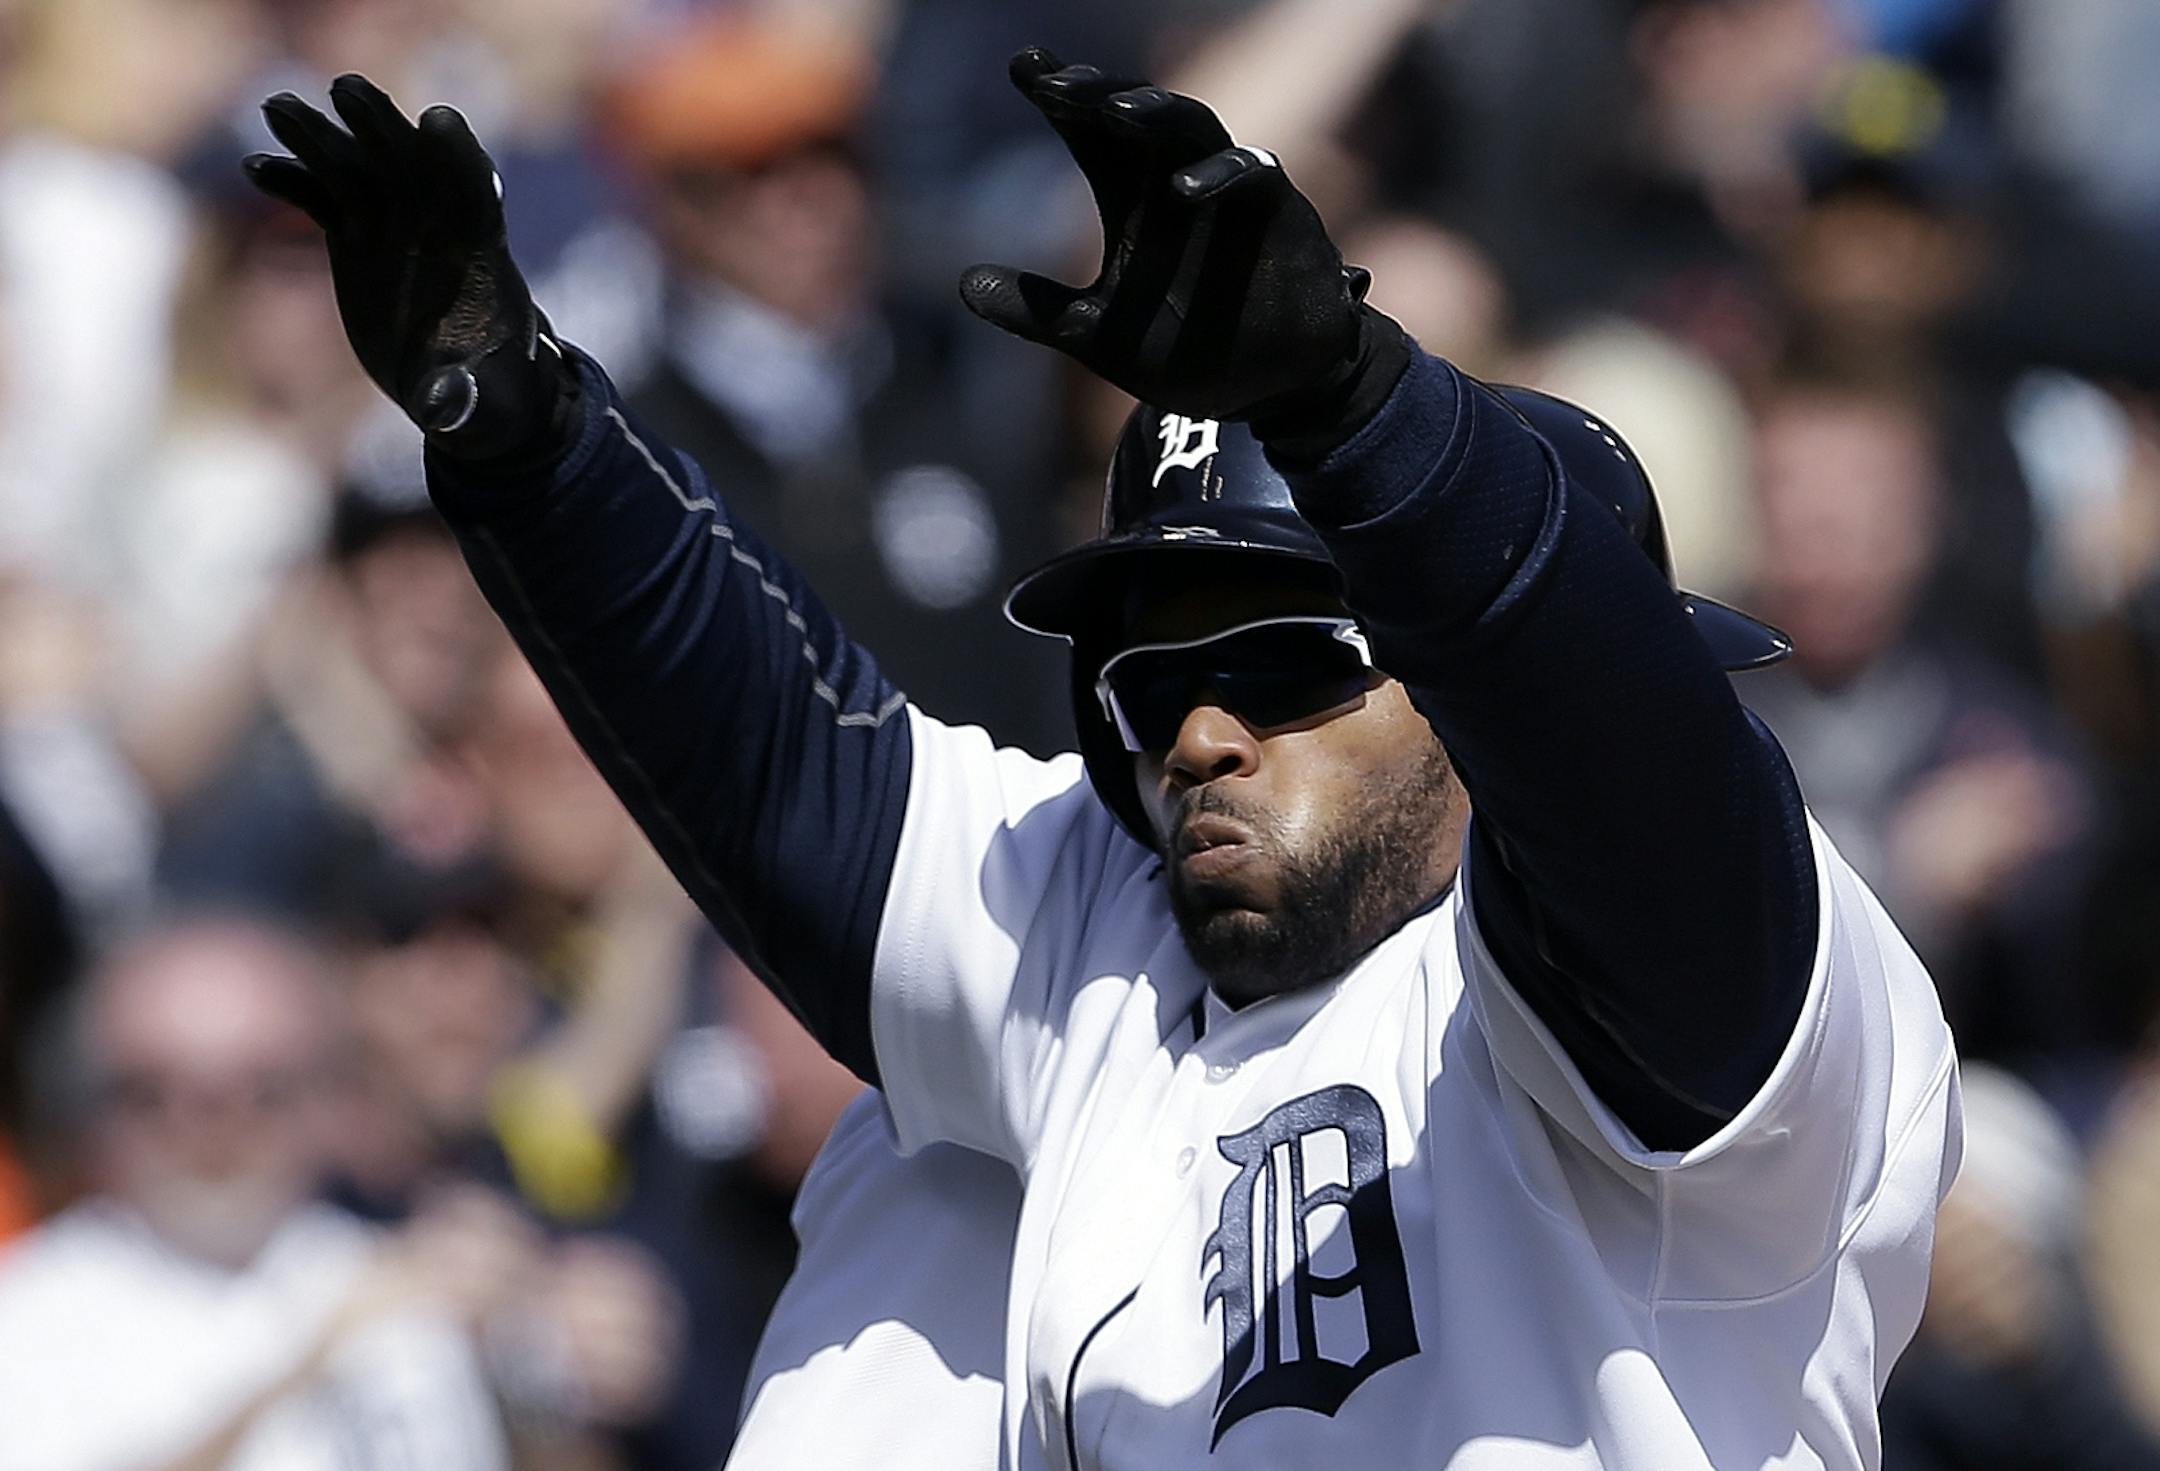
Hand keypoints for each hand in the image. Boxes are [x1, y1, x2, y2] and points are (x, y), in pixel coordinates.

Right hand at [242, 75, 565, 460]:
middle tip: (346, 89)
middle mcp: (438, 229)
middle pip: (411, 163)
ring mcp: (395, 226)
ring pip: (360, 169)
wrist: (468, 391)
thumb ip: (459, 400)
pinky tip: (257, 168)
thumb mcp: (480, 408)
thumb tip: (442, 409)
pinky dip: (296, 180)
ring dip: (323, 138)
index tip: (438, 120)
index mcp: (481, 259)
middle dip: (382, 126)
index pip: (475, 193)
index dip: (458, 157)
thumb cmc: (488, 398)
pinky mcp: (359, 236)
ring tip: (278, 108)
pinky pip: (326, 197)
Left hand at [959, 48, 1402, 431]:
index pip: (1089, 129)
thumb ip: (1039, 312)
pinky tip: (1183, 189)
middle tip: (1052, 80)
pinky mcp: (1275, 212)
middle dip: (1096, 91)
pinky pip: (1252, 174)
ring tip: (1112, 110)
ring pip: (1192, 127)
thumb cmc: (1189, 354)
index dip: (1059, 95)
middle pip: (1134, 115)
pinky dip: (1219, 176)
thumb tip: (964, 285)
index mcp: (1131, 197)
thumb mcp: (1100, 338)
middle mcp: (1174, 179)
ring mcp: (1226, 191)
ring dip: (1155, 113)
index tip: (1022, 68)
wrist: (1269, 389)